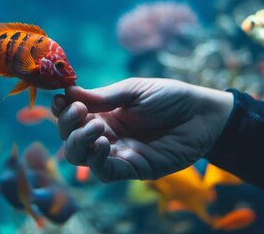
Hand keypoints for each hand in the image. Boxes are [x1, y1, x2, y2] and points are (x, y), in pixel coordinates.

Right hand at [52, 78, 232, 181]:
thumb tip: (67, 92)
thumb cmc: (169, 97)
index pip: (71, 116)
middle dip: (68, 126)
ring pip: (81, 157)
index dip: (62, 110)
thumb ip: (101, 97)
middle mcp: (105, 133)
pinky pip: (104, 172)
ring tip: (96, 128)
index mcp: (103, 112)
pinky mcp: (132, 168)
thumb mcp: (133, 91)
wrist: (201, 115)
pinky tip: (101, 143)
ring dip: (79, 142)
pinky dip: (95, 160)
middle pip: (70, 138)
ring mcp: (117, 152)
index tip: (62, 99)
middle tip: (81, 112)